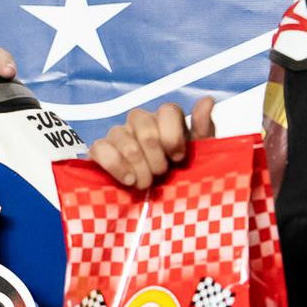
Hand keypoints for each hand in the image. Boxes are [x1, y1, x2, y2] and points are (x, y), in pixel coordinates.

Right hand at [88, 96, 216, 188]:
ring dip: (136, 163)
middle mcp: (140, 123)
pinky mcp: (100, 150)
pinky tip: (127, 180)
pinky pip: (99, 147)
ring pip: (120, 134)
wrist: (156, 204)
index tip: (177, 157)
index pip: (167, 110)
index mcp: (165, 121)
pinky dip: (114, 165)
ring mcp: (118, 135)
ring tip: (144, 183)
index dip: (172, 134)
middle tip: (161, 174)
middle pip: (142, 121)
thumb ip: (203, 129)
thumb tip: (207, 101)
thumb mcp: (198, 157)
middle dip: (153, 153)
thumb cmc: (179, 176)